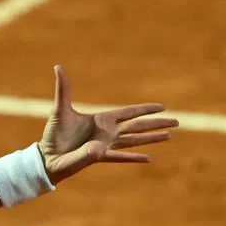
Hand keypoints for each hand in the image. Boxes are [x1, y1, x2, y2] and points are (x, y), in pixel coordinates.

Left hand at [39, 65, 177, 184]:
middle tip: (177, 121)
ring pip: (134, 141)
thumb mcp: (60, 109)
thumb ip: (63, 88)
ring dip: (152, 138)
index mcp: (101, 120)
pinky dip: (134, 158)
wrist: (47, 158)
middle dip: (157, 123)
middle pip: (138, 126)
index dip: (145, 109)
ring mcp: (105, 145)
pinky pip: (120, 157)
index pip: (129, 112)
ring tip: (170, 136)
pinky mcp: (99, 157)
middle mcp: (107, 133)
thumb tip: (58, 67)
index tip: (162, 107)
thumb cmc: (54, 134)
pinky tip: (149, 158)